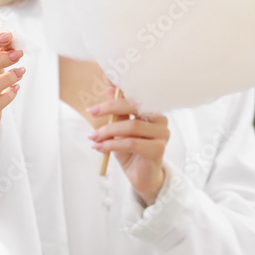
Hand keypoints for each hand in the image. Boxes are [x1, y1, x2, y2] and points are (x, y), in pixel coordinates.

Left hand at [87, 85, 168, 205]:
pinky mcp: (158, 149)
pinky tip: (100, 147)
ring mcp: (162, 134)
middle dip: (110, 107)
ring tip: (94, 137)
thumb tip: (110, 88)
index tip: (107, 78)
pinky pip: (132, 143)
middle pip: (135, 106)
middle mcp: (160, 119)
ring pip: (132, 126)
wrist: (140, 176)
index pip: (136, 94)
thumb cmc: (130, 151)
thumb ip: (117, 111)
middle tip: (92, 112)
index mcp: (152, 110)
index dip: (122, 86)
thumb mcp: (119, 128)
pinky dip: (112, 144)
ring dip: (108, 131)